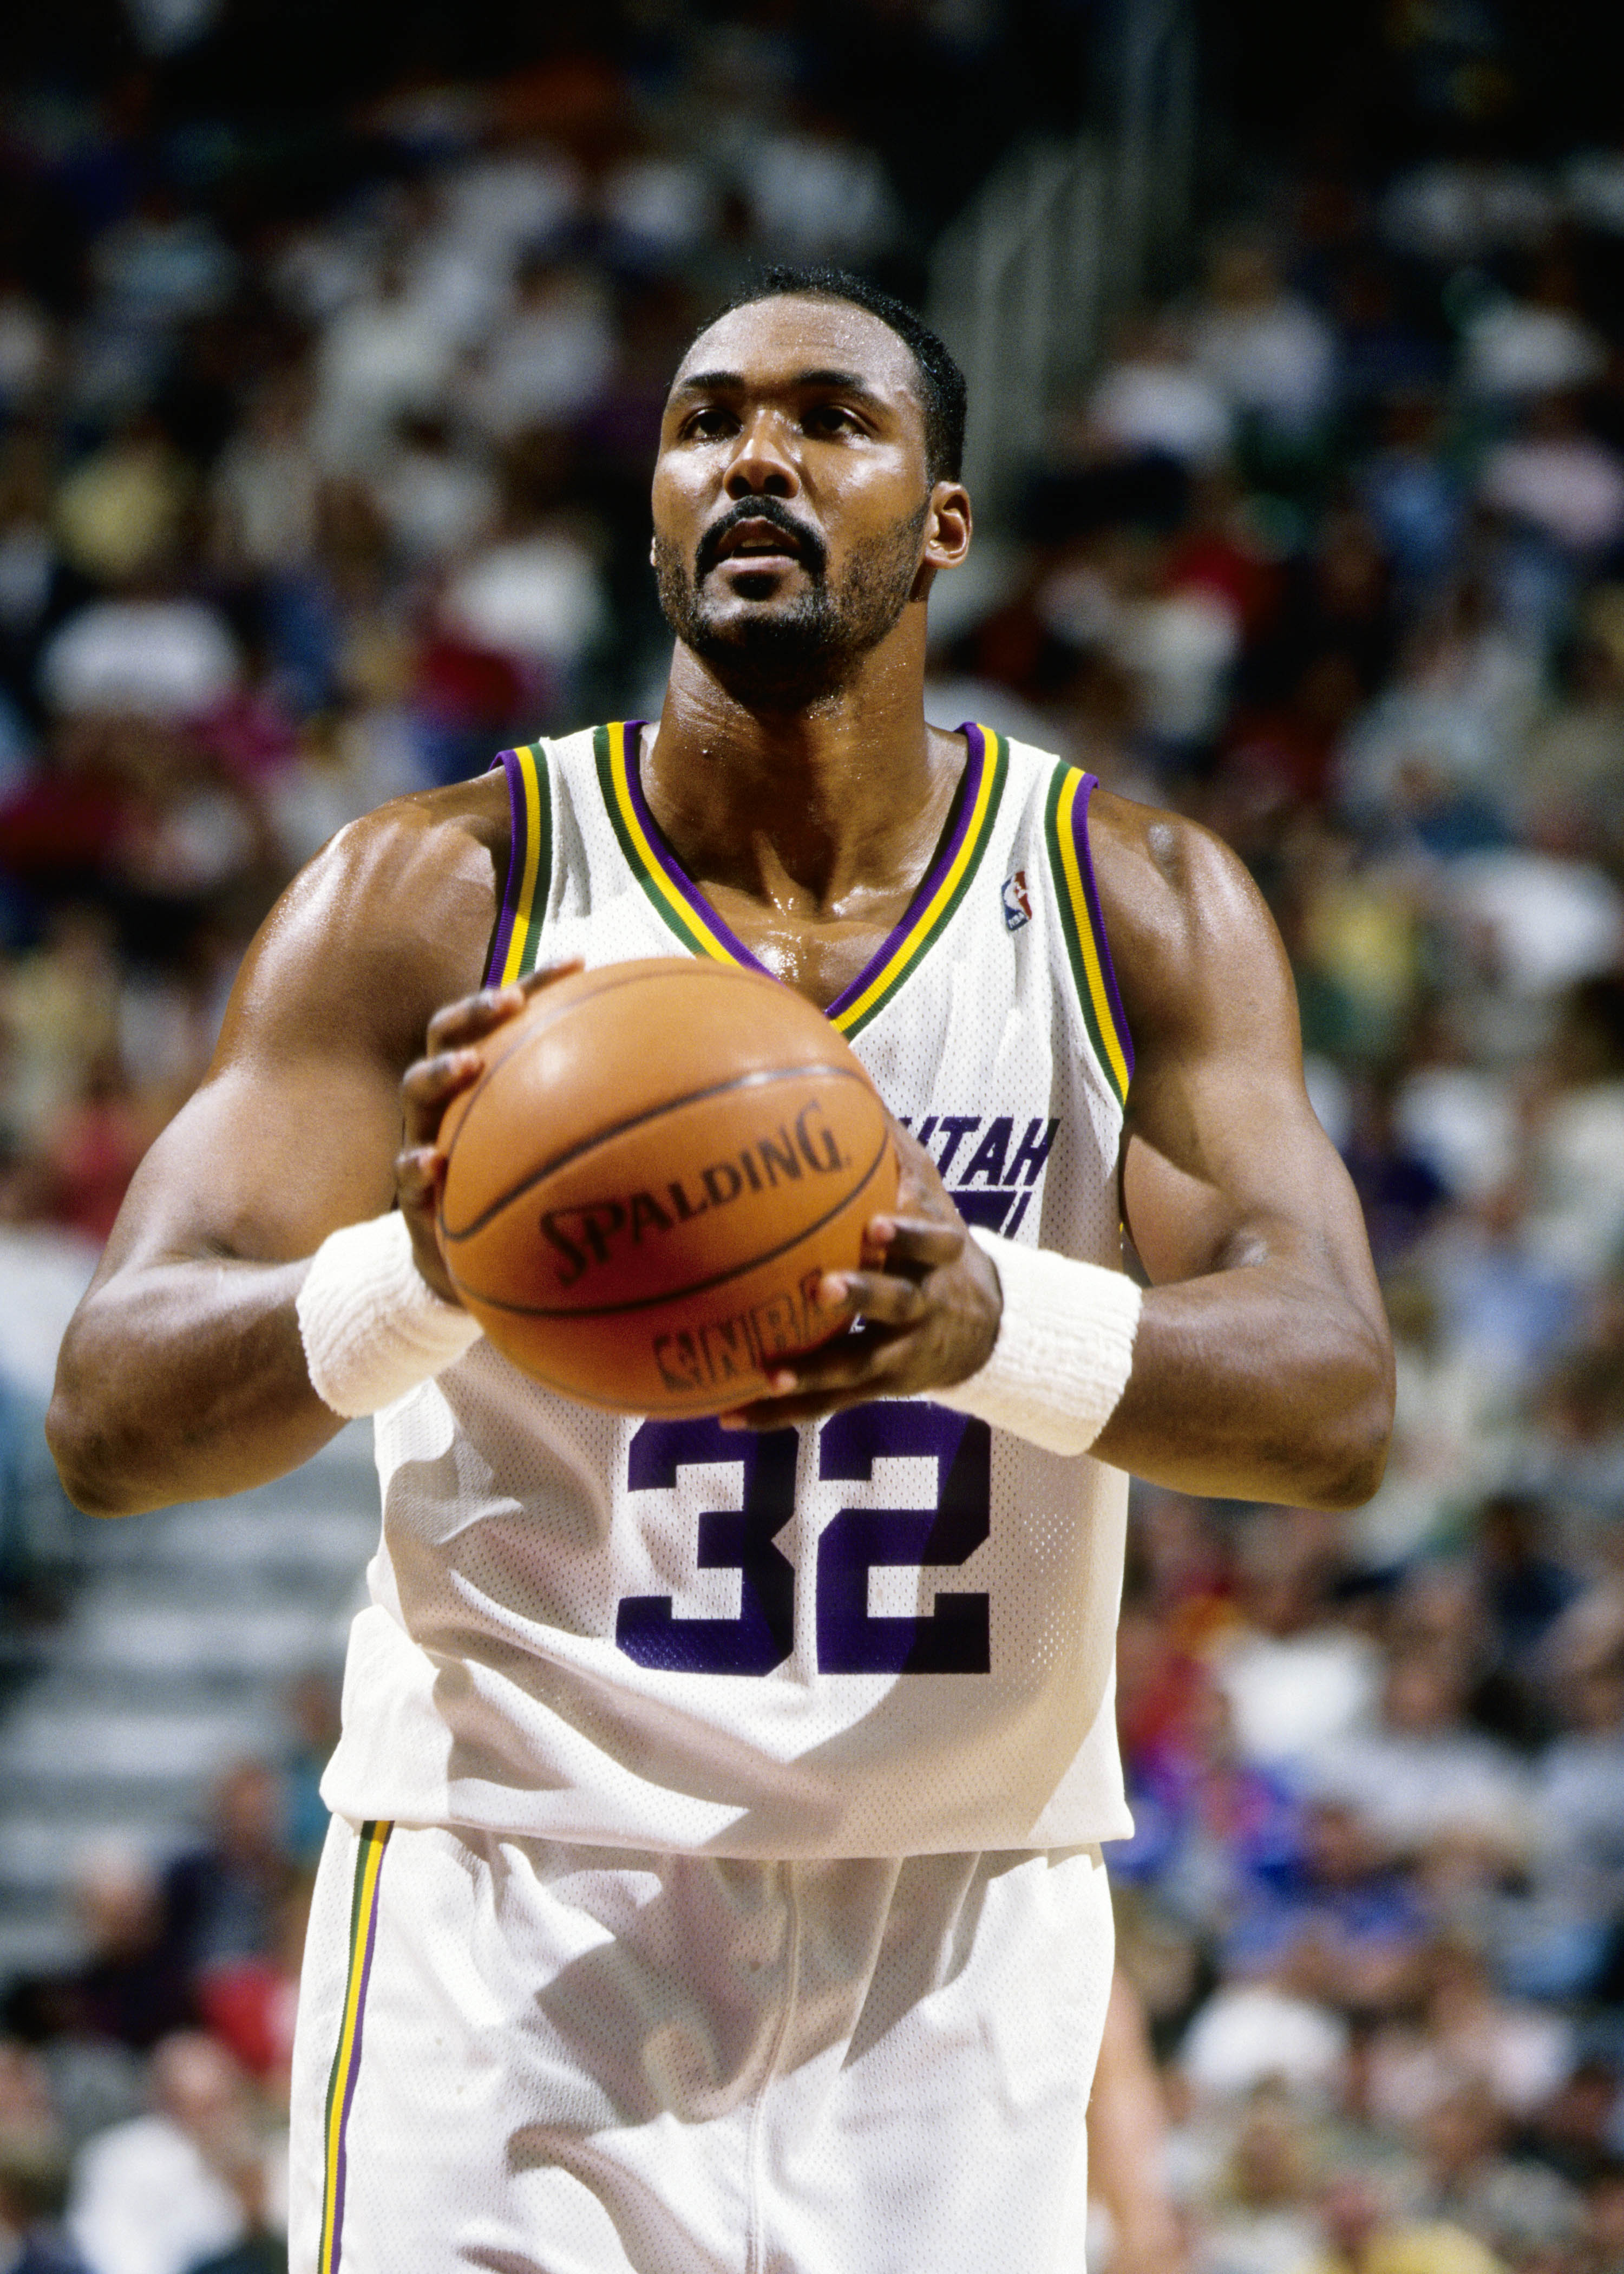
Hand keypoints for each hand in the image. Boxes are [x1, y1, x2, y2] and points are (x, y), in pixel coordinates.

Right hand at [394, 962, 581, 1303]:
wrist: (472, 1262)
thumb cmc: (526, 1188)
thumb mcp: (567, 1152)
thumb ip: (610, 1119)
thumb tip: (698, 1092)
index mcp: (487, 1074)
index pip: (508, 1014)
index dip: (538, 983)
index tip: (580, 960)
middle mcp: (451, 1096)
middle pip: (451, 1032)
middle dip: (478, 1009)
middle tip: (510, 1002)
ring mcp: (424, 1135)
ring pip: (416, 1088)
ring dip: (440, 1072)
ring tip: (469, 1065)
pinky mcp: (412, 1192)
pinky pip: (405, 1176)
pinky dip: (416, 1166)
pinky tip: (434, 1163)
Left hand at [720, 1119, 1001, 1427]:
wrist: (983, 1324)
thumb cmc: (935, 1239)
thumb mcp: (929, 1191)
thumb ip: (891, 1146)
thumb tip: (840, 1074)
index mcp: (938, 1254)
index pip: (932, 1242)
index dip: (910, 1233)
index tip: (878, 1220)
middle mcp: (921, 1305)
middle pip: (896, 1303)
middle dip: (863, 1295)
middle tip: (822, 1284)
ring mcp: (898, 1352)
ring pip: (855, 1367)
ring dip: (812, 1373)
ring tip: (766, 1374)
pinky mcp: (873, 1389)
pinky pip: (823, 1405)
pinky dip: (777, 1413)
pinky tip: (725, 1414)